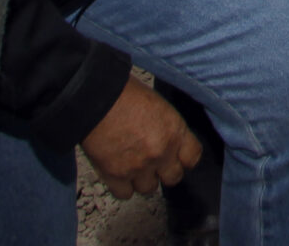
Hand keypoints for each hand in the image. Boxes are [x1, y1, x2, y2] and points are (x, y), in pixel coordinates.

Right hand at [80, 78, 200, 200]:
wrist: (95, 98)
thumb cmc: (125, 94)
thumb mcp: (159, 105)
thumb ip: (168, 128)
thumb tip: (169, 140)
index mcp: (175, 132)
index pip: (192, 158)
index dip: (184, 158)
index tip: (177, 157)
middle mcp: (160, 153)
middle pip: (173, 178)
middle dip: (164, 171)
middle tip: (154, 162)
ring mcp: (138, 167)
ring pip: (148, 188)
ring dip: (142, 179)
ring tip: (133, 165)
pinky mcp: (115, 176)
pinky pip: (125, 194)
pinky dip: (122, 187)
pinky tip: (119, 173)